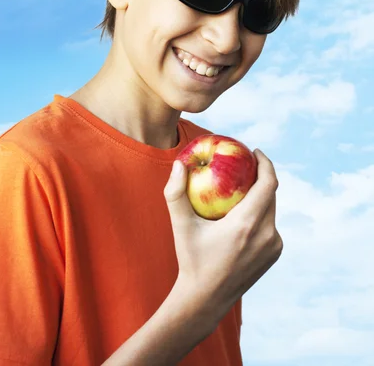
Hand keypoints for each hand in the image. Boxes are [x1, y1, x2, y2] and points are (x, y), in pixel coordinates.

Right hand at [163, 148, 282, 327]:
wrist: (205, 300)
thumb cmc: (192, 260)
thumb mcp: (181, 226)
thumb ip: (176, 193)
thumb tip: (178, 164)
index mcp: (247, 225)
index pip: (268, 184)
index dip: (265, 163)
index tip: (254, 151)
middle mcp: (266, 235)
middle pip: (271, 194)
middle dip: (261, 176)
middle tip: (243, 164)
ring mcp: (273, 246)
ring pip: (271, 210)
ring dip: (260, 195)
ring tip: (242, 186)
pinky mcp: (274, 254)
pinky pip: (271, 225)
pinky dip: (261, 213)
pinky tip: (244, 212)